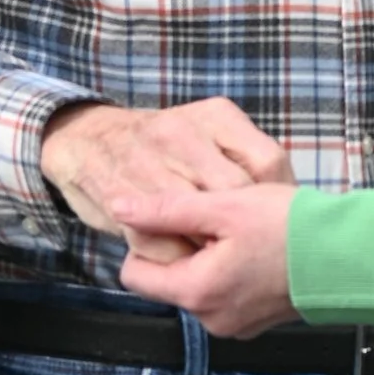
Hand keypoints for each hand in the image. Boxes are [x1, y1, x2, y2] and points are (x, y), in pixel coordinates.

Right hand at [39, 98, 292, 264]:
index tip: (280, 221)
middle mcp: (182, 133)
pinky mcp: (118, 199)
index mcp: (215, 115)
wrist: (86, 137)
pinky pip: (159, 243)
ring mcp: (148, 163)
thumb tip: (288, 201)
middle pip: (235, 195)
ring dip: (210, 248)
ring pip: (198, 223)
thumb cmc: (164, 145)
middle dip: (247, 228)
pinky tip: (183, 258)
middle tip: (254, 249)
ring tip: (219, 259)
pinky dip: (175, 258)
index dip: (278, 198)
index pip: (268, 162)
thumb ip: (246, 159)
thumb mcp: (209, 131)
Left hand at [112, 185, 297, 336]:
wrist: (352, 255)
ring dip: (210, 259)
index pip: (134, 275)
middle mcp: (210, 319)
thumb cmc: (291, 227)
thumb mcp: (226, 205)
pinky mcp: (257, 323)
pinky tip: (258, 250)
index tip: (175, 218)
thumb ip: (168, 208)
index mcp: (196, 292)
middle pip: (168, 281)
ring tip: (242, 232)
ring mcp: (235, 325)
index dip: (147, 242)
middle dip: (183, 249)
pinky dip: (233, 273)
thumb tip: (120, 207)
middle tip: (217, 219)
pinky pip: (226, 296)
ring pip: (198, 287)